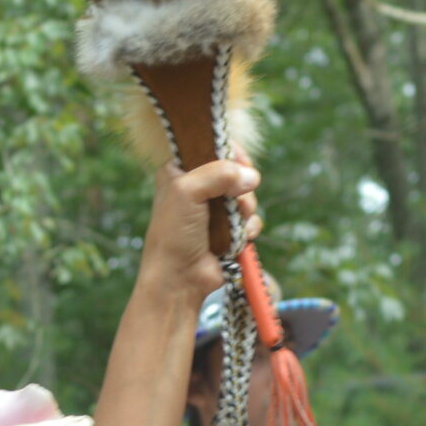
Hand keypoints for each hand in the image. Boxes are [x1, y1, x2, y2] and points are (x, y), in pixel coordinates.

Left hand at [140, 159, 261, 301]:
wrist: (178, 279)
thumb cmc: (174, 234)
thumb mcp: (188, 191)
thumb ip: (219, 173)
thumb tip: (251, 177)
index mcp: (180, 170)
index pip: (211, 147)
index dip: (229, 151)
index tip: (239, 160)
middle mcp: (198, 188)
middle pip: (235, 171)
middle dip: (242, 185)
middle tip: (236, 198)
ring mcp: (214, 210)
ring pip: (246, 196)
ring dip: (246, 209)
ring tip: (235, 222)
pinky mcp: (229, 231)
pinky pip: (251, 220)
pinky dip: (249, 228)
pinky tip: (240, 238)